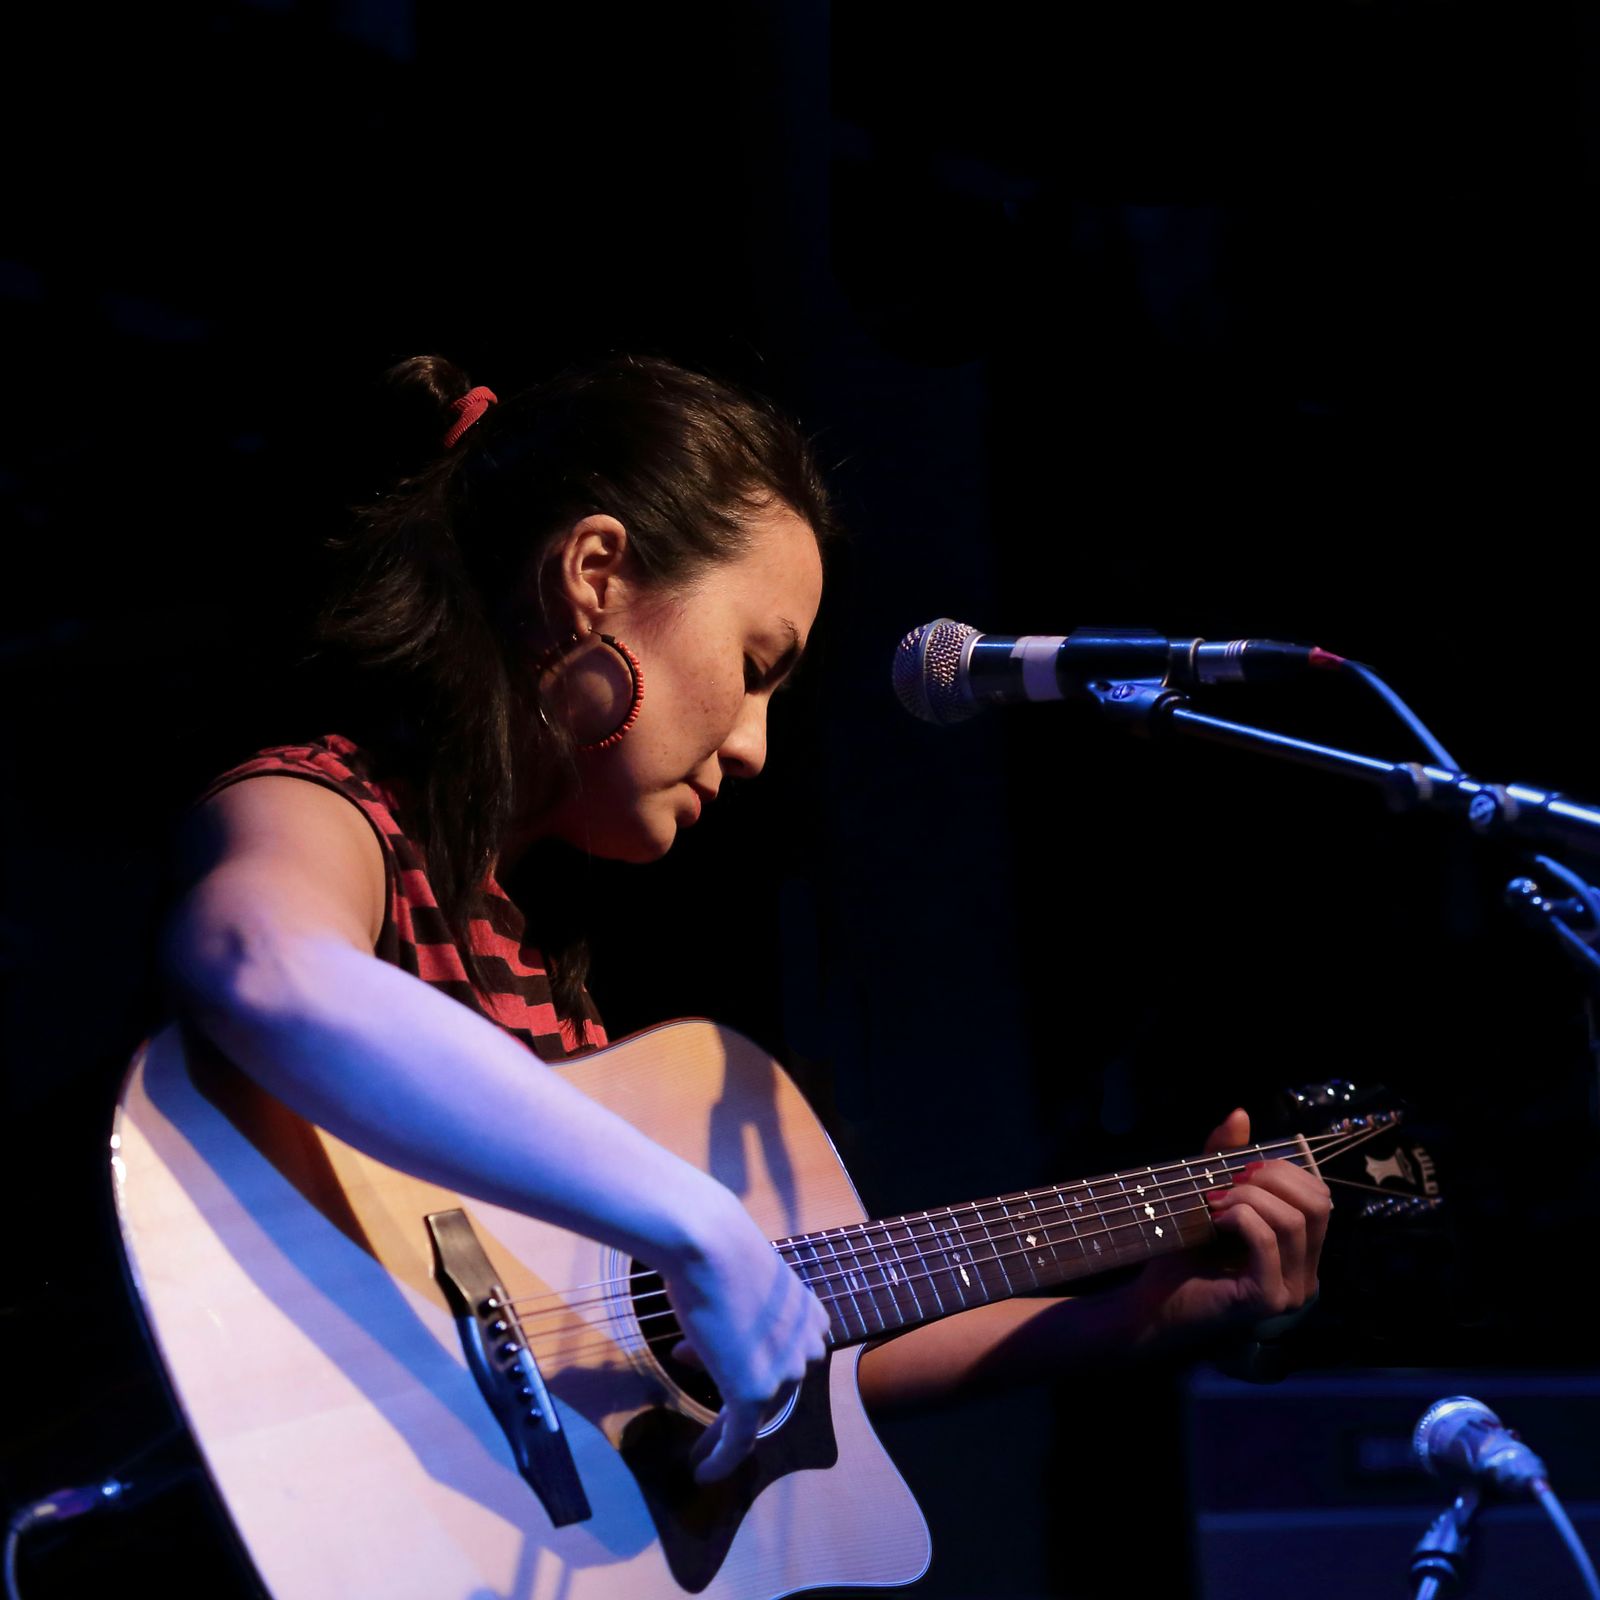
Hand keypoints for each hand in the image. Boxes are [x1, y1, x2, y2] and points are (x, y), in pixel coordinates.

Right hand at [659, 1188, 830, 1483]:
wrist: (709, 1242)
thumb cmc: (719, 1252)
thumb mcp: (741, 1290)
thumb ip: (737, 1323)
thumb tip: (700, 1351)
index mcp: (813, 1321)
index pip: (781, 1358)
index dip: (742, 1360)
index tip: (702, 1358)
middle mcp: (807, 1349)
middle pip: (768, 1387)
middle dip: (728, 1386)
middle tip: (695, 1393)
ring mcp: (784, 1373)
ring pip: (752, 1416)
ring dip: (721, 1432)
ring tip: (699, 1447)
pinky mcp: (755, 1393)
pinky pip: (739, 1440)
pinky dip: (721, 1460)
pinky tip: (703, 1471)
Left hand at [1126, 1107, 1332, 1351]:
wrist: (1151, 1302)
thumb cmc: (1183, 1254)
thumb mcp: (1210, 1196)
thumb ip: (1226, 1158)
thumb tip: (1241, 1113)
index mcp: (1302, 1253)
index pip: (1320, 1198)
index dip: (1284, 1171)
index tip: (1239, 1170)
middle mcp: (1307, 1275)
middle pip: (1316, 1205)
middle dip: (1271, 1179)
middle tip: (1227, 1183)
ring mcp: (1291, 1291)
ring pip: (1293, 1220)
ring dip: (1249, 1198)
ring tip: (1214, 1204)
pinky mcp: (1267, 1299)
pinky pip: (1267, 1240)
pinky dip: (1241, 1217)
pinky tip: (1215, 1220)